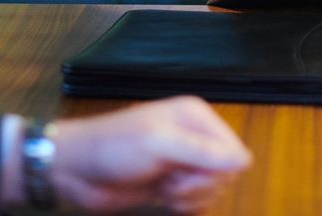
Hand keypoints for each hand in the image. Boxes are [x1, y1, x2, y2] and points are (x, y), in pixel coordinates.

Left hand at [52, 96, 250, 212]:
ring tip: (164, 188)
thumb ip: (202, 151)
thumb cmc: (113, 148)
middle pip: (226, 172)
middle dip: (201, 185)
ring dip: (190, 197)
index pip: (234, 150)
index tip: (186, 173)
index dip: (216, 170)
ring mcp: (184, 161)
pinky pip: (197, 200)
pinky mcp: (173, 183)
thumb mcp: (158, 144)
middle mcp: (194, 136)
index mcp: (196, 116)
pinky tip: (161, 196)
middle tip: (171, 182)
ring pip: (213, 189)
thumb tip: (244, 160)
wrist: (77, 170)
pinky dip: (183, 204)